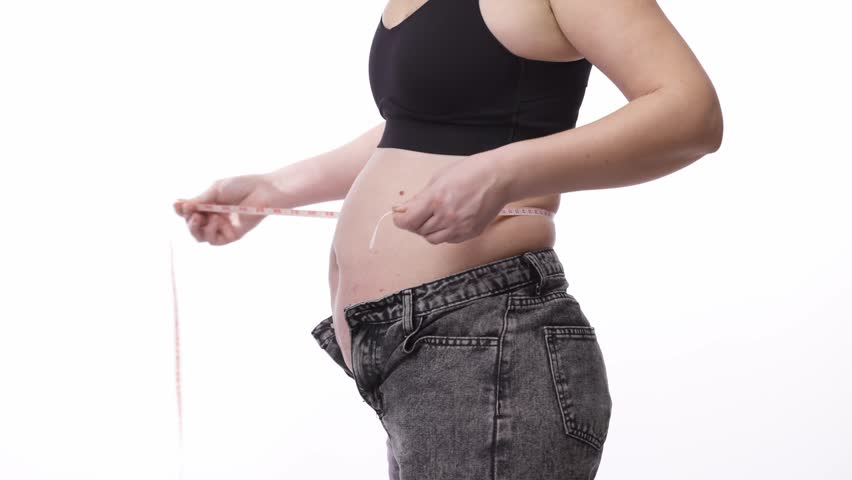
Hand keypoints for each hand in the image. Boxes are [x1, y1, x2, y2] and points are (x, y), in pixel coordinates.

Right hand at [173, 174, 282, 245]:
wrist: (263, 191)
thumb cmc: (242, 186)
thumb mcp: (215, 191)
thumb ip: (199, 201)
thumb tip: (179, 207)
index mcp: (209, 205)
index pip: (190, 211)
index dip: (181, 210)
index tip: (176, 204)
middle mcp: (214, 217)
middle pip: (193, 226)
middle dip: (188, 220)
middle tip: (189, 213)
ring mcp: (223, 227)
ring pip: (201, 236)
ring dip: (195, 228)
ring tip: (198, 218)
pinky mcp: (232, 235)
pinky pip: (215, 240)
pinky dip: (210, 232)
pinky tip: (214, 221)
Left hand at [391, 153, 509, 244]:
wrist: (500, 178)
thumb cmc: (472, 171)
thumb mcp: (440, 178)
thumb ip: (421, 197)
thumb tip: (405, 209)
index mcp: (436, 199)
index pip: (408, 221)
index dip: (400, 220)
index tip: (400, 217)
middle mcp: (447, 217)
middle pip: (419, 231)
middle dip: (415, 223)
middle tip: (419, 213)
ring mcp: (460, 228)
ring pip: (433, 239)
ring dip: (428, 230)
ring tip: (435, 217)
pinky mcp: (470, 233)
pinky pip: (449, 240)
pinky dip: (444, 233)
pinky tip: (450, 220)